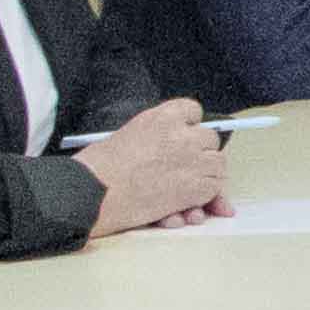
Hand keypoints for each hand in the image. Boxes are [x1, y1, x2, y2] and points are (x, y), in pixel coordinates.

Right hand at [74, 97, 226, 237]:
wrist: (92, 193)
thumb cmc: (99, 168)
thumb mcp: (129, 135)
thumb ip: (157, 136)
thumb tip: (175, 146)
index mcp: (162, 117)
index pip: (193, 111)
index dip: (189, 126)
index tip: (183, 135)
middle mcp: (181, 135)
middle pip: (210, 138)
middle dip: (200, 152)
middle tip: (184, 165)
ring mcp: (192, 160)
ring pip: (218, 163)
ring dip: (206, 174)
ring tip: (187, 184)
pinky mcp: (195, 187)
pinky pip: (215, 187)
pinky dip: (205, 195)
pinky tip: (185, 199)